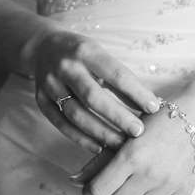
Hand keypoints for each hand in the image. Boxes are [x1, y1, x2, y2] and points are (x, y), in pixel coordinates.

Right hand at [27, 28, 158, 152]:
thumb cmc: (83, 54)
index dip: (136, 92)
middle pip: (94, 97)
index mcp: (87, 52)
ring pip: (76, 114)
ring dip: (101, 132)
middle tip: (138, 132)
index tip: (154, 108)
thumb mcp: (102, 56)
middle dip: (118, 117)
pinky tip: (99, 147)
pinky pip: (60, 123)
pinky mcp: (40, 100)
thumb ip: (121, 79)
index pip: (116, 74)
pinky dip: (80, 138)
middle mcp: (66, 67)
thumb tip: (148, 105)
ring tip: (121, 144)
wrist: (43, 47)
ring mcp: (50, 84)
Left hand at [70, 98, 194, 194]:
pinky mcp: (184, 191)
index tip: (91, 190)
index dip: (89, 194)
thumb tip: (74, 181)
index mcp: (131, 155)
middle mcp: (149, 173)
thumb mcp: (128, 132)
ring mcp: (168, 184)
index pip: (98, 190)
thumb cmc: (160, 119)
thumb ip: (100, 159)